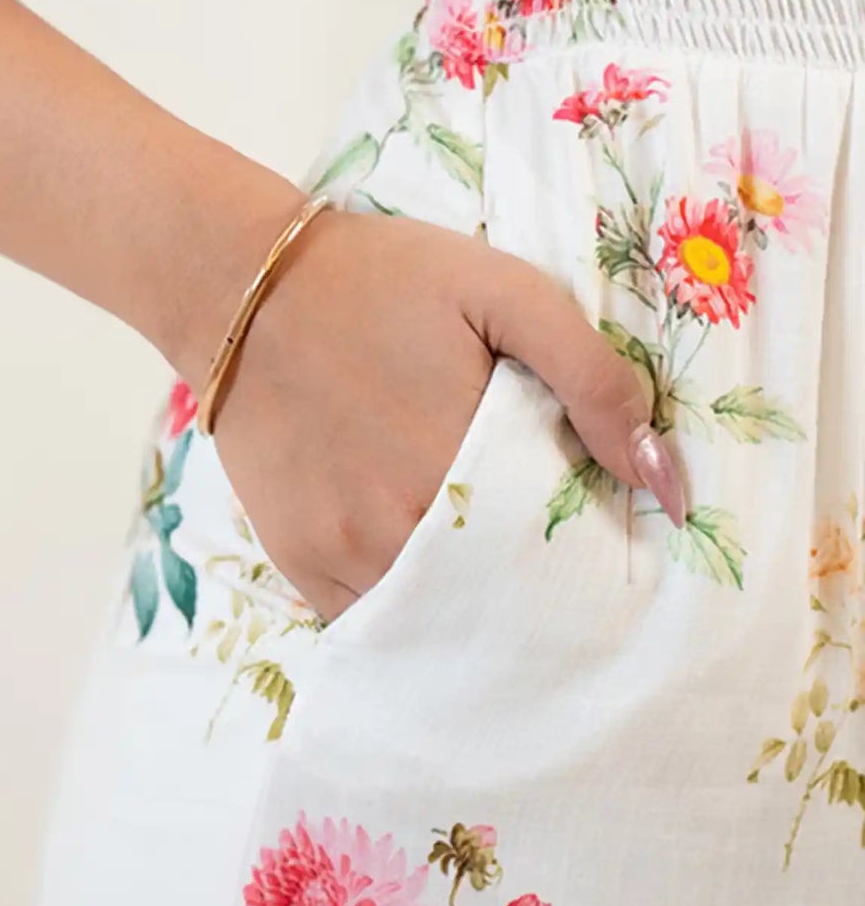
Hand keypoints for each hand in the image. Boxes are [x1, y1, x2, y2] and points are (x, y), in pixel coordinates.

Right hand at [196, 204, 683, 625]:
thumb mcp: (504, 291)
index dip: (591, 557)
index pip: (560, 554)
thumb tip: (664, 483)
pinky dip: (408, 616)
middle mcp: (402, 529)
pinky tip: (433, 586)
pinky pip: (369, 625)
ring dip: (476, 611)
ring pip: (439, 624)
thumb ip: (591, 378)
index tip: (611, 549)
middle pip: (503, 600)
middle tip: (559, 565)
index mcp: (465, 465)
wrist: (241, 283)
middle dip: (539, 592)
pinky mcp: (299, 561)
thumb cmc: (381, 279)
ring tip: (502, 581)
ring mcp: (343, 553)